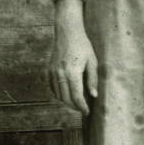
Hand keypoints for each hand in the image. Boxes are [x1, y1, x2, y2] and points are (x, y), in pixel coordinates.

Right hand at [49, 0, 97, 114]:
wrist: (67, 32)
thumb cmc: (82, 45)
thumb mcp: (92, 61)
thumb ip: (92, 80)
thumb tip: (93, 95)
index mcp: (73, 72)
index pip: (77, 96)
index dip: (82, 107)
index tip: (87, 112)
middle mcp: (60, 74)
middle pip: (66, 98)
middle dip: (74, 106)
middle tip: (82, 109)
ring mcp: (53, 72)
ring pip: (58, 94)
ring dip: (66, 101)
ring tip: (75, 103)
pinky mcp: (49, 70)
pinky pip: (52, 87)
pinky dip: (58, 94)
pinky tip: (65, 94)